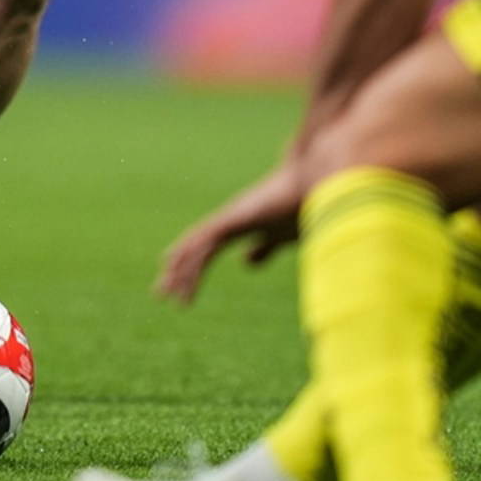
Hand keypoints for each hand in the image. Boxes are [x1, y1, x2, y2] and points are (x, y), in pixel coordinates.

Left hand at [156, 162, 303, 304]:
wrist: (319, 185)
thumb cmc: (302, 208)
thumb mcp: (279, 238)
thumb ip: (263, 248)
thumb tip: (245, 263)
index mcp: (238, 226)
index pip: (206, 249)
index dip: (190, 267)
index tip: (176, 286)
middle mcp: (228, 221)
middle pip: (195, 248)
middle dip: (178, 272)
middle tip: (161, 294)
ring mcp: (229, 217)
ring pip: (196, 246)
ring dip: (181, 270)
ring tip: (167, 293)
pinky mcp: (235, 218)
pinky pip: (207, 240)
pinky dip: (192, 257)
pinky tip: (177, 268)